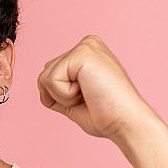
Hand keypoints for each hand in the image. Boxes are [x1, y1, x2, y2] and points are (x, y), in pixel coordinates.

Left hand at [37, 35, 155, 142]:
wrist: (126, 123)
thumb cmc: (106, 115)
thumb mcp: (74, 98)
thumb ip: (57, 87)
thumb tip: (41, 84)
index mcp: (87, 52)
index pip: (51, 74)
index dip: (61, 96)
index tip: (90, 98)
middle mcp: (87, 43)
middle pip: (45, 74)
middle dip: (60, 96)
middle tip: (91, 98)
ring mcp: (85, 46)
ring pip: (45, 77)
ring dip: (63, 97)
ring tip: (91, 95)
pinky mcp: (82, 53)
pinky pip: (51, 80)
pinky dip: (65, 95)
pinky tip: (89, 92)